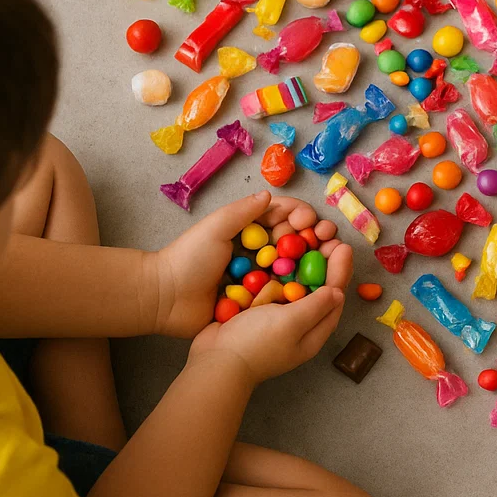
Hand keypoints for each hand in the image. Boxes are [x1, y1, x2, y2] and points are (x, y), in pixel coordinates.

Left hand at [151, 191, 343, 339]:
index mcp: (249, 230)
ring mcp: (260, 276)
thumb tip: (268, 195)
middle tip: (329, 239)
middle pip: (296, 240)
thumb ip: (242, 212)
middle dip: (317, 236)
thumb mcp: (215, 227)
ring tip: (332, 259)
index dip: (301, 216)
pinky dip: (302, 287)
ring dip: (316, 260)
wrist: (164, 299)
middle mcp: (259, 251)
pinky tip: (317, 285)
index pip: (284, 216)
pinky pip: (285, 292)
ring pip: (296, 266)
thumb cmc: (187, 259)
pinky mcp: (258, 300)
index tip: (308, 223)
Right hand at [186, 234, 350, 385]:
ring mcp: (277, 320)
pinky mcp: (257, 314)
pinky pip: (272, 291)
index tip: (342, 246)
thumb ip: (317, 306)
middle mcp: (299, 326)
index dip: (341, 271)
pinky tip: (275, 260)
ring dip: (297, 268)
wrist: (214, 360)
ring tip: (302, 245)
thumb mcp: (293, 322)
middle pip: (316, 289)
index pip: (335, 297)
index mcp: (313, 332)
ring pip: (293, 288)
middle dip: (321, 265)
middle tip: (323, 240)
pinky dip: (275, 278)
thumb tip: (339, 292)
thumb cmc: (256, 342)